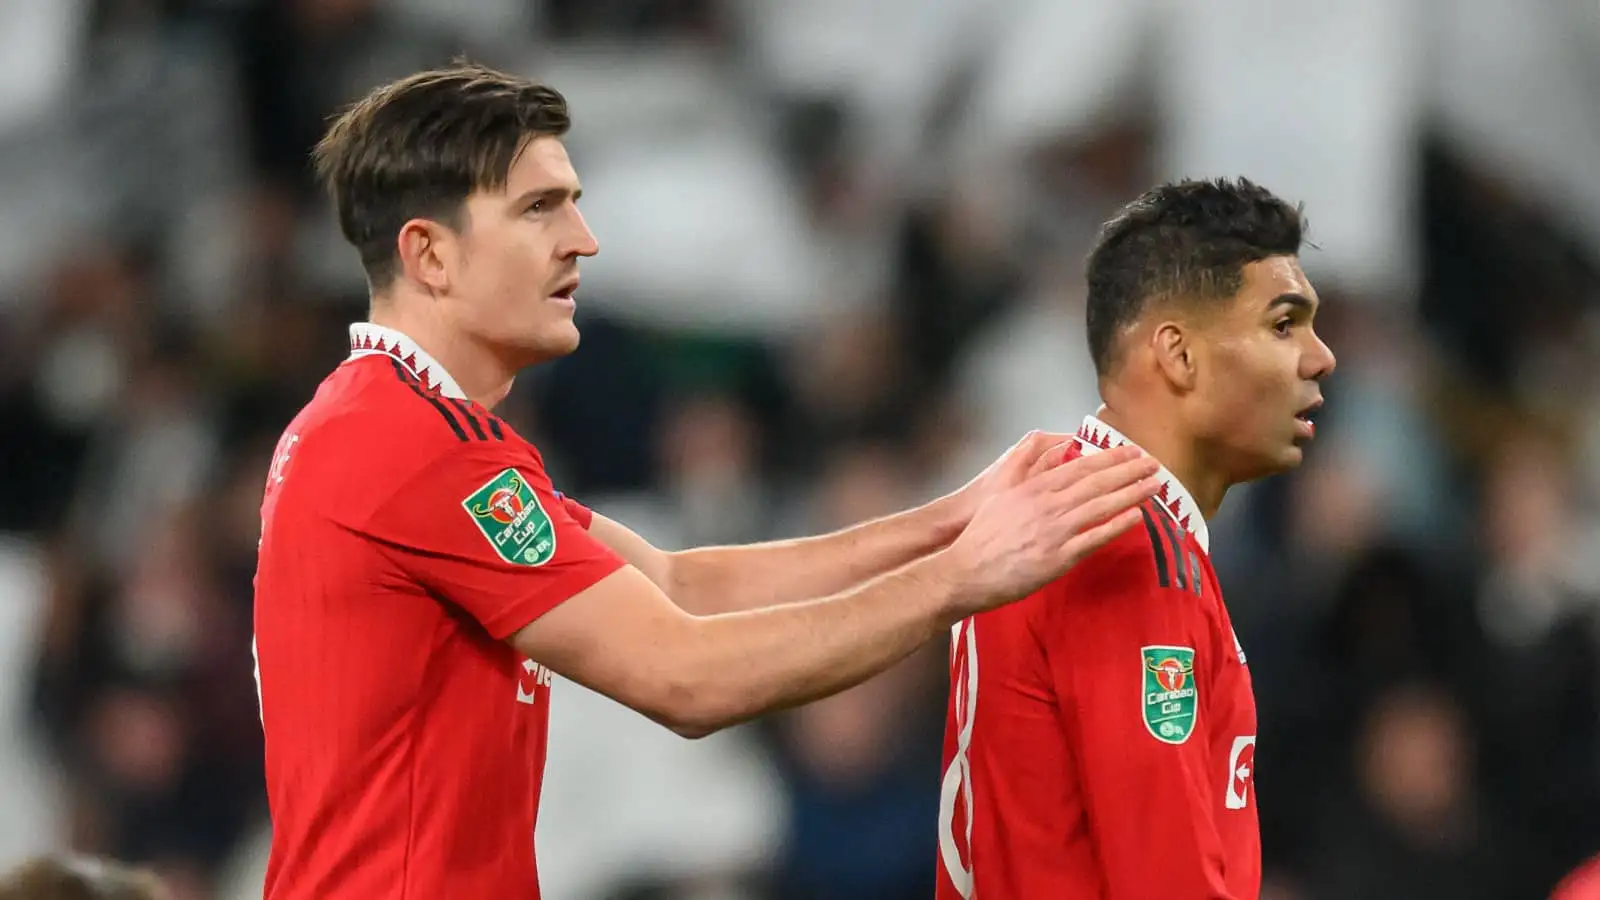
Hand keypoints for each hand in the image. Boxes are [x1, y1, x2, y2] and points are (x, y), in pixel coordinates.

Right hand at [938, 444, 1158, 616]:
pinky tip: (1136, 518)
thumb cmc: (981, 533)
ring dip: (1132, 494)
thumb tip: (1050, 450)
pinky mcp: (1059, 558)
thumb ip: (1026, 469)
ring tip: (1155, 486)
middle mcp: (1048, 505)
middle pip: (1098, 482)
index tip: (1131, 450)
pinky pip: (1095, 539)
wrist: (966, 569)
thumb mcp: (1001, 491)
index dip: (1110, 457)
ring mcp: (1055, 531)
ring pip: (1102, 507)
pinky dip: (1117, 526)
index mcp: (1035, 488)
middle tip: (1154, 463)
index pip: (1082, 466)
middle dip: (1129, 470)